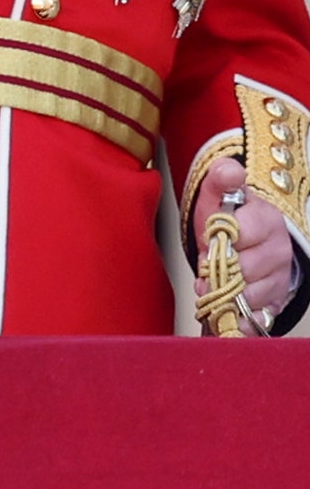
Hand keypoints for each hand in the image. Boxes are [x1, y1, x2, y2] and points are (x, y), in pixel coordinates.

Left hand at [193, 157, 295, 333]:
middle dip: (220, 268)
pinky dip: (240, 315)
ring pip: (251, 294)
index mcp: (267, 218)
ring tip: (215, 282)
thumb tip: (230, 171)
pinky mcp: (278, 299)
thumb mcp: (216, 193)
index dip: (217, 238)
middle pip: (245, 268)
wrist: (239, 237)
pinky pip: (260, 316)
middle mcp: (280, 249)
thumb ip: (220, 179)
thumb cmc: (226, 216)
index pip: (240, 232)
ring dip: (227, 293)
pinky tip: (229, 306)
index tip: (207, 239)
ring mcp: (281, 276)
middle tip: (207, 264)